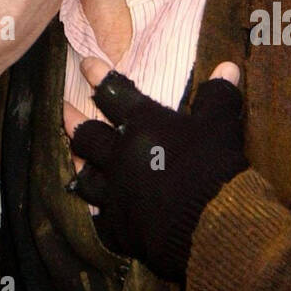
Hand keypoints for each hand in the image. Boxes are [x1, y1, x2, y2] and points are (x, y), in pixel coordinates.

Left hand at [64, 58, 247, 283]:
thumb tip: (227, 67)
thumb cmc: (213, 165)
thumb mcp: (220, 124)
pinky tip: (92, 211)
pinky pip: (98, 219)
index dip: (99, 76)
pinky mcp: (118, 226)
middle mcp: (120, 155)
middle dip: (74, 119)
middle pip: (88, 134)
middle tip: (63, 108)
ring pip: (85, 175)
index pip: (114, 92)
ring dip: (77, 163)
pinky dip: (95, 213)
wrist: (210, 225)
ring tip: (70, 156)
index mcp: (142, 124)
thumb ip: (217, 95)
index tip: (85, 64)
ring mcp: (115, 192)